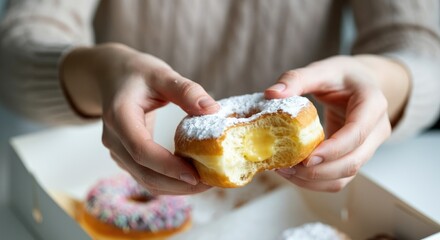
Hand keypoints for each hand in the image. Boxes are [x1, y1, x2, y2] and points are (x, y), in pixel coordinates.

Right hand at [61, 43, 218, 194]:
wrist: (110, 76)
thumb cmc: (136, 73)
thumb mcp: (161, 73)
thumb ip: (185, 90)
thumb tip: (212, 109)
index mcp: (119, 117)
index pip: (141, 149)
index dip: (168, 166)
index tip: (196, 175)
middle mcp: (113, 140)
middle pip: (144, 173)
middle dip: (178, 184)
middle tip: (211, 182)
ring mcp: (118, 152)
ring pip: (146, 181)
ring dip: (175, 188)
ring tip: (206, 182)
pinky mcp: (126, 158)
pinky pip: (147, 177)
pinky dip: (169, 182)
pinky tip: (191, 176)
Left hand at [265, 55, 408, 191]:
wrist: (360, 83)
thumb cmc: (342, 76)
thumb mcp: (321, 69)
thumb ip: (296, 79)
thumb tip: (272, 93)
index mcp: (372, 104)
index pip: (357, 133)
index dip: (333, 149)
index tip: (306, 157)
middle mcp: (377, 129)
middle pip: (353, 161)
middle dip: (318, 170)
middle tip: (286, 166)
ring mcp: (369, 147)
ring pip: (346, 175)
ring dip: (315, 180)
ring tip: (285, 171)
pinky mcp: (355, 157)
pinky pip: (339, 178)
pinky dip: (316, 181)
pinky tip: (294, 172)